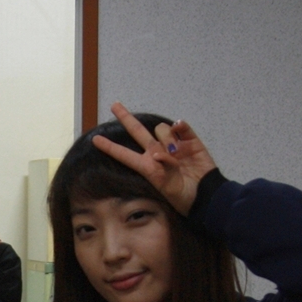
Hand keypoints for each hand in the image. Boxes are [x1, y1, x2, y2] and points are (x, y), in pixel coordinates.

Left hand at [92, 102, 218, 215]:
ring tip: (177, 153)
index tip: (95, 139)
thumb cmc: (184, 195)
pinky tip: (180, 129)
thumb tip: (158, 152)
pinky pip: (181, 127)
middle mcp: (157, 153)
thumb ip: (162, 168)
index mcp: (147, 166)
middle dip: (126, 117)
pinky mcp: (190, 141)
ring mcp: (173, 145)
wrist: (206, 195)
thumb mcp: (168, 188)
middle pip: (137, 131)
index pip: (125, 154)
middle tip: (114, 105)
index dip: (110, 147)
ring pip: (161, 129)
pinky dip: (181, 126)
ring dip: (166, 137)